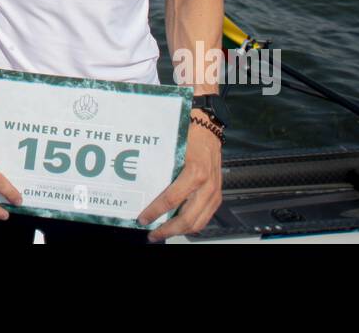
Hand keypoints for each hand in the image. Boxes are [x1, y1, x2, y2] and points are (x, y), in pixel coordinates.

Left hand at [136, 113, 222, 240]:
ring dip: (179, 231)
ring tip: (163, 233)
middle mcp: (207, 185)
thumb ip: (161, 167)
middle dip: (167, 230)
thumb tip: (140, 185)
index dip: (155, 212)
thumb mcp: (172, 148)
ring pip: (198, 223)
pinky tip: (179, 226)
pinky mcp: (218, 195)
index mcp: (194, 173)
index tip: (142, 219)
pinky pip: (206, 217)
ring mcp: (214, 192)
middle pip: (187, 219)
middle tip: (151, 234)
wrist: (209, 125)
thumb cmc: (189, 132)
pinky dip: (192, 225)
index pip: (171, 200)